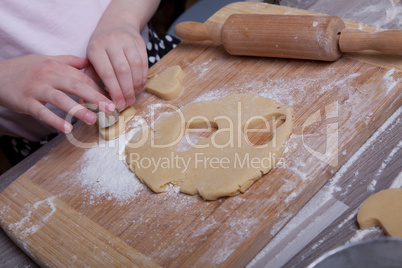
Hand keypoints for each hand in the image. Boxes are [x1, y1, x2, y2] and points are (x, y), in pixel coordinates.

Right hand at [0, 55, 114, 132]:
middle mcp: (47, 75)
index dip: (98, 88)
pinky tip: (67, 129)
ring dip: (78, 109)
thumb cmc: (25, 69)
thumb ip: (69, 61)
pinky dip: (54, 120)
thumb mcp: (47, 60)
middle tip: (110, 108)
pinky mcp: (25, 101)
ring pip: (60, 99)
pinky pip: (41, 112)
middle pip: (75, 86)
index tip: (112, 99)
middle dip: (95, 97)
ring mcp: (36, 88)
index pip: (82, 77)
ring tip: (93, 119)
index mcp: (56, 66)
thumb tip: (90, 62)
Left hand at [86, 22, 147, 109]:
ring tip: (134, 94)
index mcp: (96, 48)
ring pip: (136, 66)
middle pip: (123, 70)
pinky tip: (139, 85)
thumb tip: (86, 102)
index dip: (114, 91)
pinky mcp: (139, 42)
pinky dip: (143, 76)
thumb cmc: (101, 47)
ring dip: (136, 84)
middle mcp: (111, 42)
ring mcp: (127, 40)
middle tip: (128, 102)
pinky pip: (144, 62)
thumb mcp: (90, 60)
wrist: (116, 23)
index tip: (118, 104)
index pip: (107, 73)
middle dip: (126, 90)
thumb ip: (89, 79)